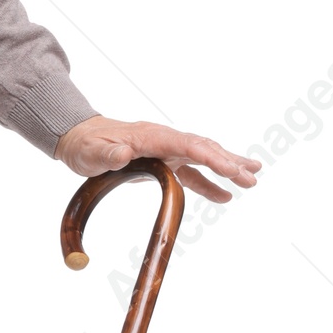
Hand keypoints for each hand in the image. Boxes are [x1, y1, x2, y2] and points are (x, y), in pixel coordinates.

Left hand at [54, 116, 260, 203]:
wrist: (79, 138)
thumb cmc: (86, 145)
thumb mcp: (92, 151)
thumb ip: (107, 154)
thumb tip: (122, 154)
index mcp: (151, 136)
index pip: (188, 144)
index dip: (211, 156)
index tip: (230, 169)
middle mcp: (164, 140)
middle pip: (203, 149)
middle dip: (228, 163)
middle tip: (251, 178)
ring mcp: (166, 151)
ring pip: (203, 157)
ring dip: (227, 167)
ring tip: (253, 178)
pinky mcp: (163, 163)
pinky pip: (191, 173)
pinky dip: (208, 184)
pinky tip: (225, 196)